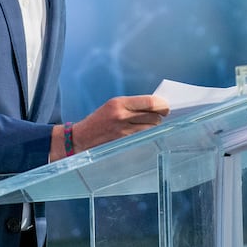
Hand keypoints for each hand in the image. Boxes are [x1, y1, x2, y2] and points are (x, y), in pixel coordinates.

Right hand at [51, 95, 169, 159]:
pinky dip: (147, 135)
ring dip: (154, 127)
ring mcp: (123, 132)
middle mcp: (121, 116)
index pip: (150, 102)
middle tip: (158, 117)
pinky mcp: (123, 143)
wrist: (81, 138)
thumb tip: (157, 106)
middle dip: (159, 117)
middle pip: (154, 117)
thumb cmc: (100, 120)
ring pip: (151, 129)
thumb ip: (133, 105)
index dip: (162, 105)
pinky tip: (143, 134)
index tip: (166, 107)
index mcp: (119, 103)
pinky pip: (143, 138)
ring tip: (149, 126)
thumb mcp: (113, 106)